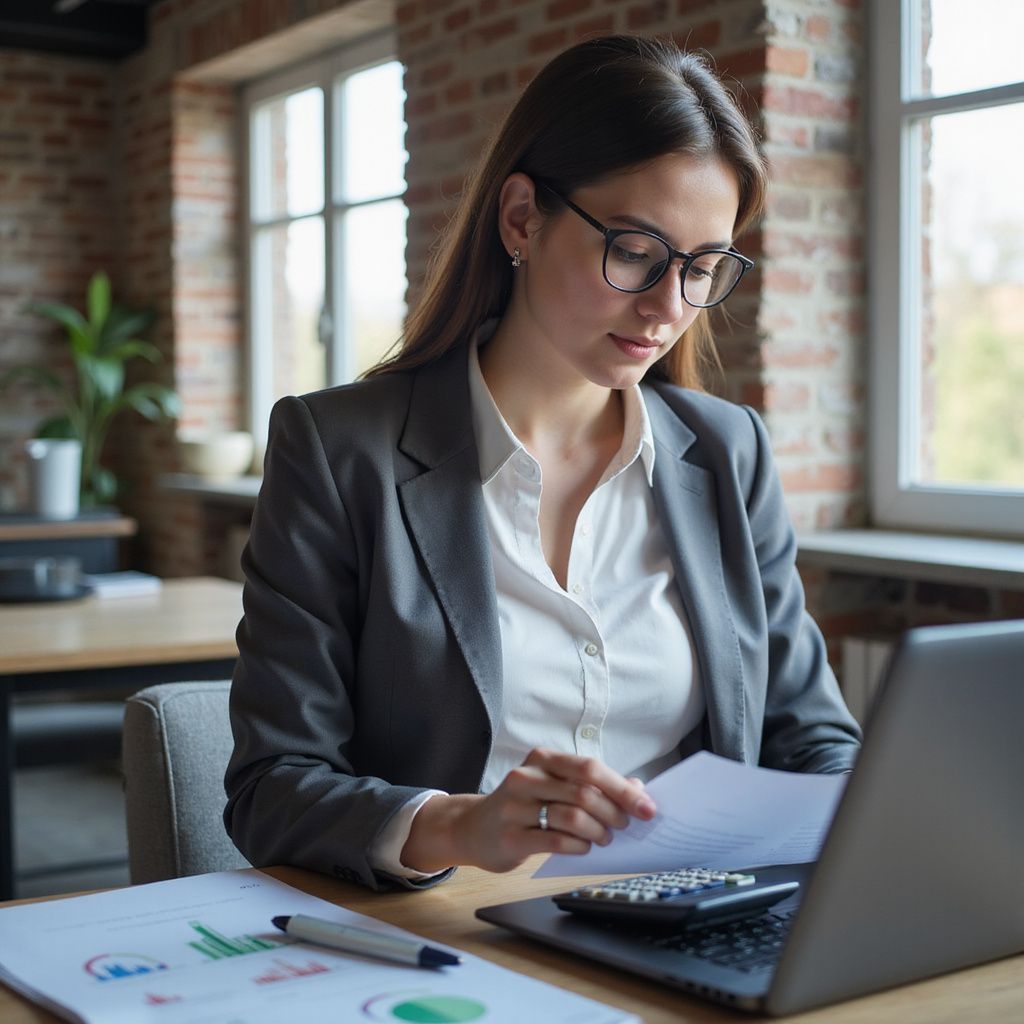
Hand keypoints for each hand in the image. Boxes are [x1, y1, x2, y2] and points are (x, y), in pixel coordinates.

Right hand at [400, 748, 656, 873]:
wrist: (473, 827)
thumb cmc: (523, 805)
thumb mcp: (554, 787)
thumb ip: (592, 785)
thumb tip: (638, 789)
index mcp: (542, 759)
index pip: (589, 768)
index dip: (622, 788)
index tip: (647, 807)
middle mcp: (526, 777)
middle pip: (584, 792)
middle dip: (613, 812)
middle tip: (625, 826)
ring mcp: (515, 806)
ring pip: (572, 817)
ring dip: (598, 832)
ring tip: (604, 839)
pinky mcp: (510, 835)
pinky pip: (555, 841)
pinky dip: (578, 847)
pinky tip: (583, 849)